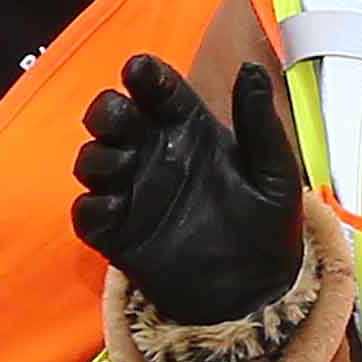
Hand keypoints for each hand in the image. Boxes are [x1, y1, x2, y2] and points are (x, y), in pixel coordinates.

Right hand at [74, 51, 308, 326]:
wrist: (258, 292)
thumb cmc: (269, 226)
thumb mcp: (274, 172)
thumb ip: (259, 123)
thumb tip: (251, 69)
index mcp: (190, 130)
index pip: (157, 90)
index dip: (143, 75)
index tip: (138, 71)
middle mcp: (154, 155)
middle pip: (111, 116)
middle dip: (105, 110)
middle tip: (121, 120)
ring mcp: (132, 194)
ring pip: (91, 159)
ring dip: (97, 156)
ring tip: (123, 166)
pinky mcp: (118, 235)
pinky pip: (86, 215)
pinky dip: (91, 207)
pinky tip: (115, 208)